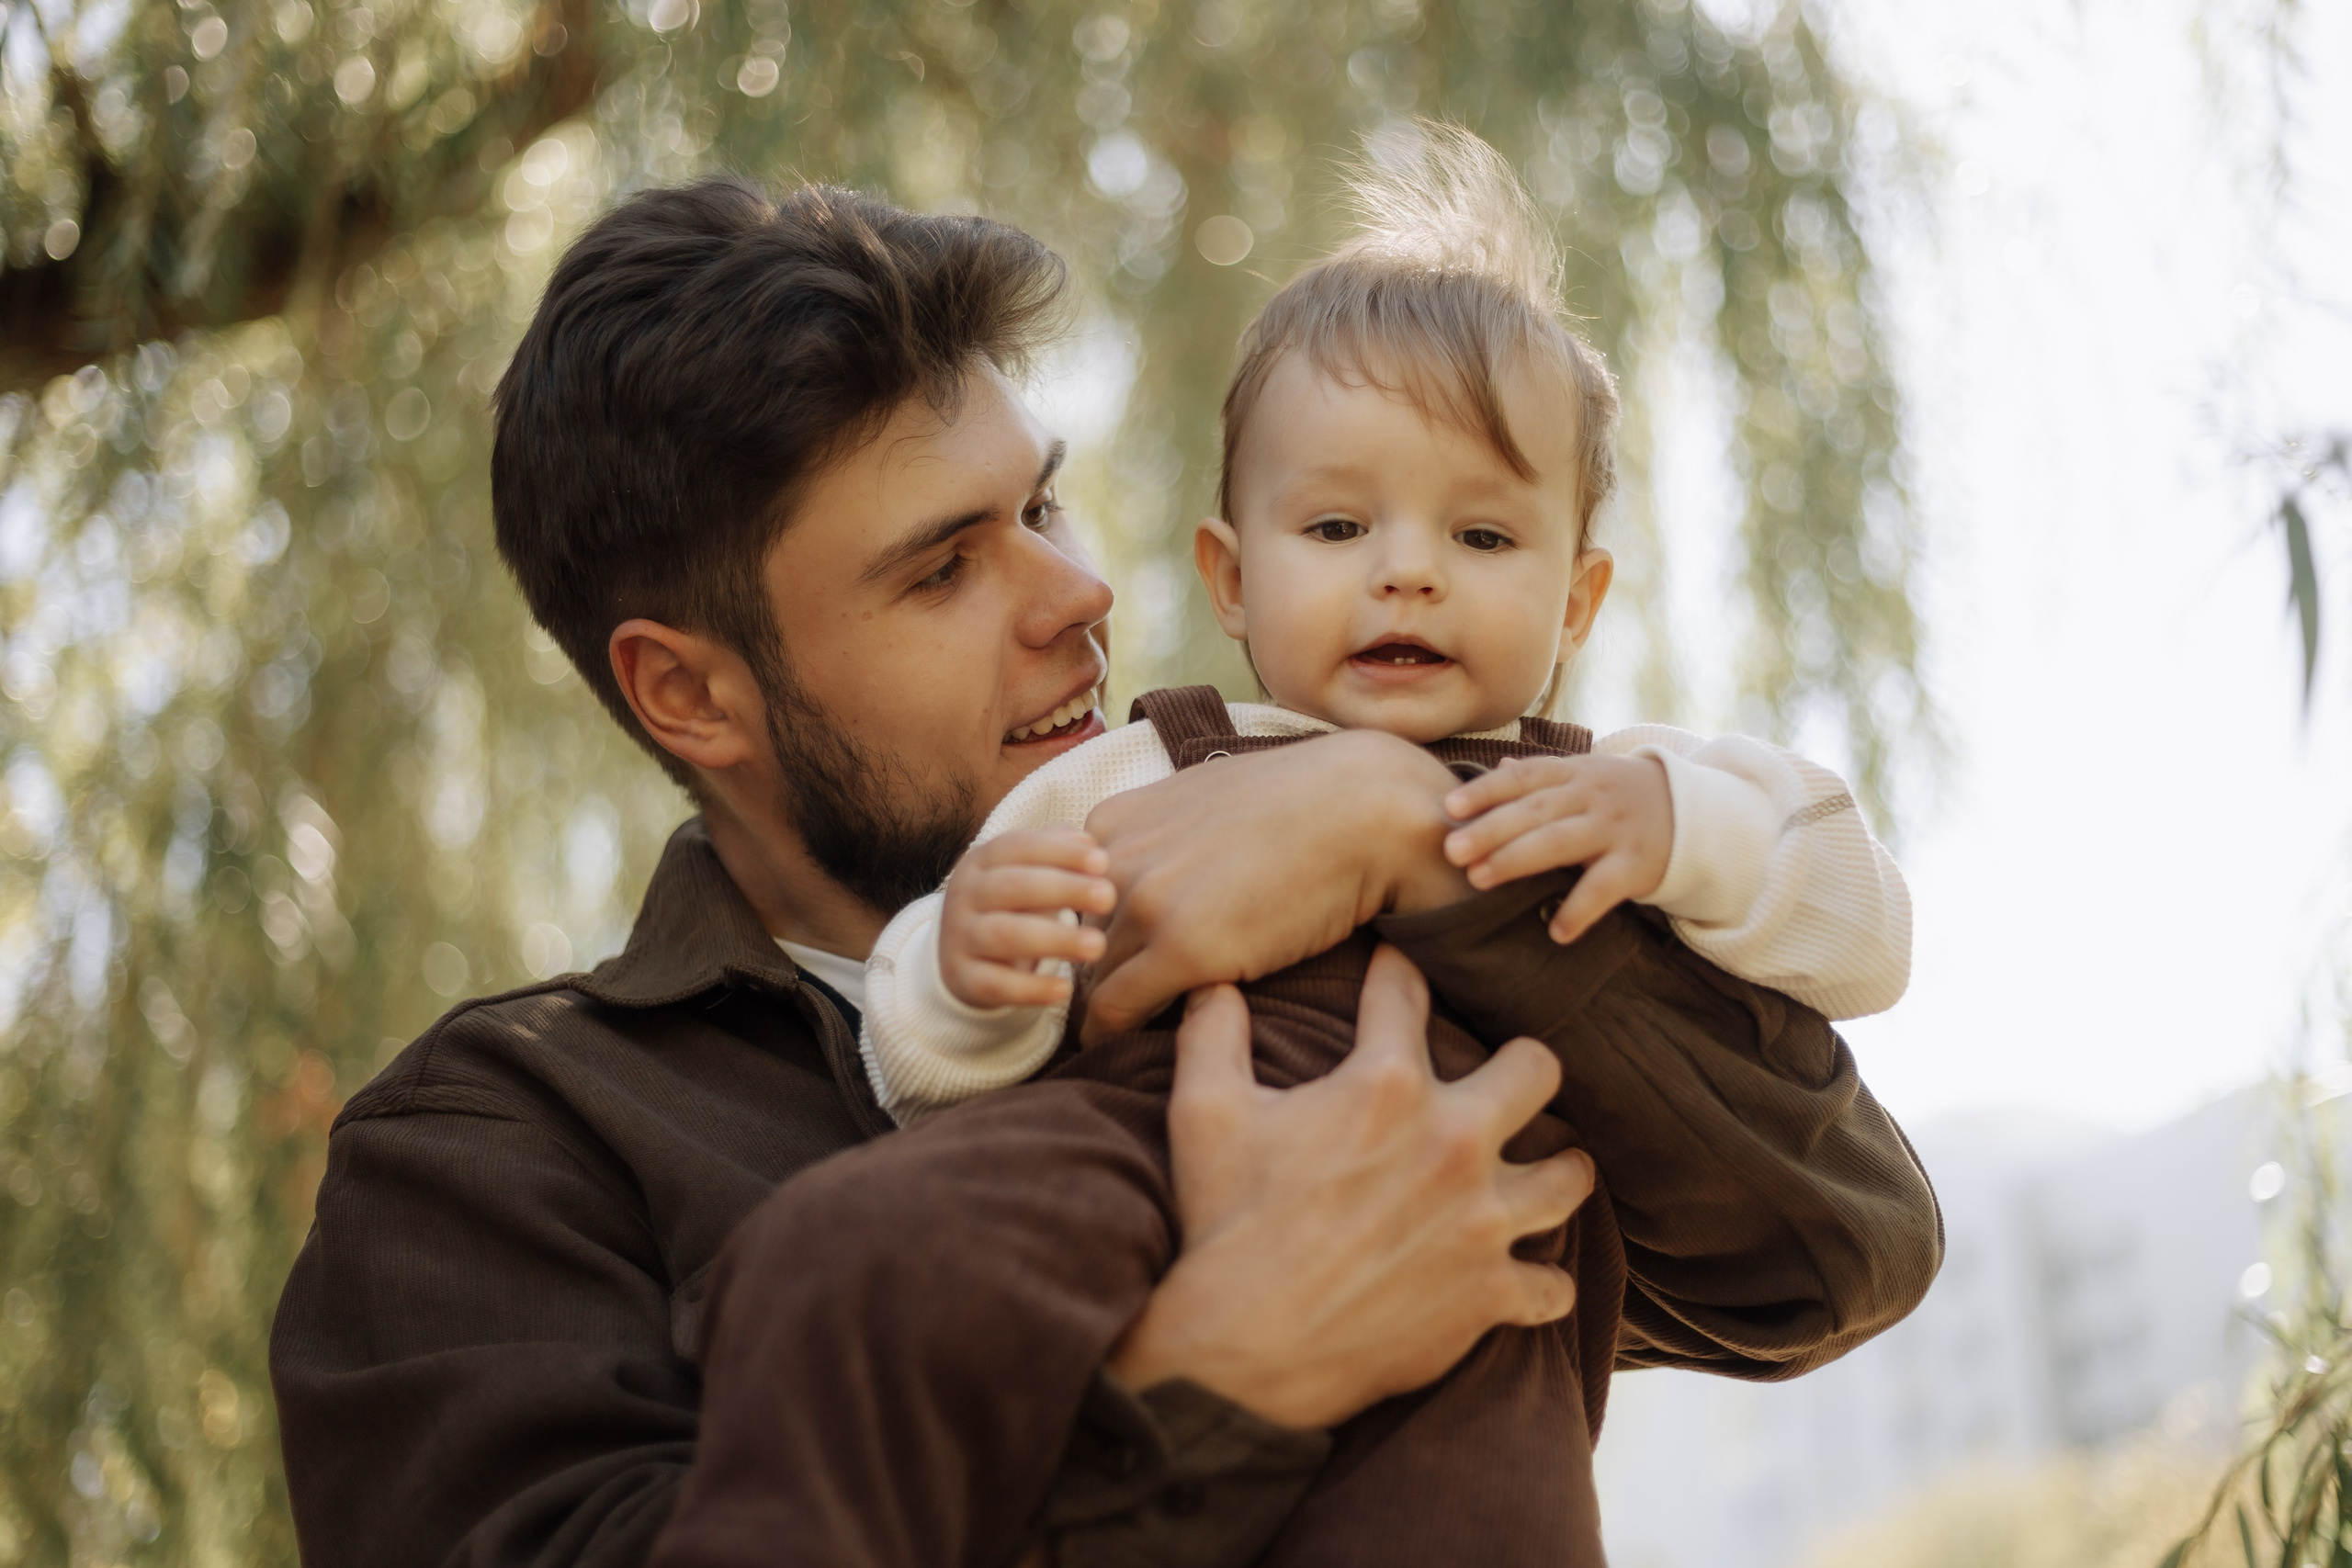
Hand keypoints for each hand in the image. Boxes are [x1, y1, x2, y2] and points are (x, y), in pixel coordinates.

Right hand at [937, 829, 1116, 1008]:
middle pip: (1013, 886)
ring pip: (1005, 935)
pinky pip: (996, 985)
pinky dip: (1031, 989)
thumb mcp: (1025, 872)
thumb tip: (1088, 841)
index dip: (1060, 852)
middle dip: (1063, 889)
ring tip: (1098, 946)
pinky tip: (1065, 989)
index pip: (1018, 847)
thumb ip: (1055, 851)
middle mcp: (964, 895)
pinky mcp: (964, 979)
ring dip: (1055, 939)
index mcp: (981, 861)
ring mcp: (959, 938)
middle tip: (1108, 897)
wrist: (960, 955)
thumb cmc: (1012, 904)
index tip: (1103, 862)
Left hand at [1080, 729, 1468, 1039]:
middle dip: (1092, 978)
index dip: (1090, 938)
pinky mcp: (1182, 949)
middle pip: (1079, 942)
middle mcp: (1117, 858)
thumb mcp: (1203, 802)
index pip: (1073, 899)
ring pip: (1094, 979)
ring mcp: (1146, 902)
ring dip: (1106, 1011)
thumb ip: (1160, 836)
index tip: (1102, 967)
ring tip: (1119, 1039)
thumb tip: (1153, 873)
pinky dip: (1109, 1036)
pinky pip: (1116, 1010)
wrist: (1363, 812)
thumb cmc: (1299, 807)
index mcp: (1115, 822)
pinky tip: (1119, 1053)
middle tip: (1109, 1014)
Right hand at [1108, 945, 1594, 1429]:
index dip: (1396, 976)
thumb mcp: (1203, 1112)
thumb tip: (1212, 984)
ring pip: (1570, 1177)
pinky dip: (1538, 1285)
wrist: (1241, 1349)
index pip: (1408, 996)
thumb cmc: (1222, 1223)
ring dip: (1552, 1174)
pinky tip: (1517, 1278)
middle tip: (1499, 1086)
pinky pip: (1554, 1287)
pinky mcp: (1490, 1294)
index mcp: (1385, 1085)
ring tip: (1534, 1176)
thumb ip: (1211, 1034)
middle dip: (1520, 1069)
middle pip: (1538, 1070)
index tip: (1396, 976)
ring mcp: (1481, 1221)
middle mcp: (1453, 1142)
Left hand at [1441, 754, 1672, 943]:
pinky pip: (1604, 887)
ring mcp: (1616, 829)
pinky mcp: (1639, 864)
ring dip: (1517, 860)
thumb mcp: (1587, 776)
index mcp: (1575, 771)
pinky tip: (1555, 931)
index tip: (1449, 807)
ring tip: (1478, 881)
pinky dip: (1579, 909)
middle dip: (1489, 830)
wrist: (1694, 813)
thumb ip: (1543, 776)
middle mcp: (1593, 795)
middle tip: (1451, 850)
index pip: (1524, 776)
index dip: (1486, 790)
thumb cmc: (1622, 797)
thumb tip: (1497, 768)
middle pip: (1534, 810)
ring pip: (1560, 842)